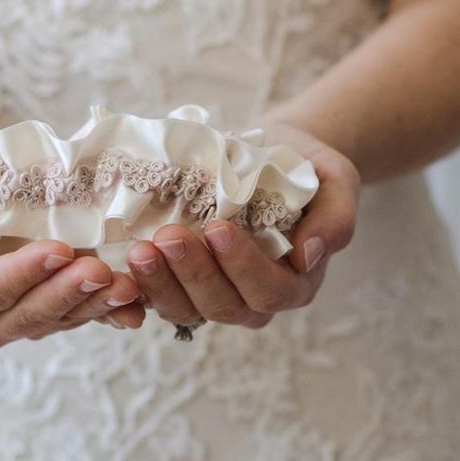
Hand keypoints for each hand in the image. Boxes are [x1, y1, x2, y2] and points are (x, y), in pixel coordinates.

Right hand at [0, 134, 145, 349]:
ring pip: (58, 319)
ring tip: (126, 284)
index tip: (57, 249)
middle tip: (101, 270)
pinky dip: (108, 313)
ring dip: (94, 305)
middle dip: (65, 294)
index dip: (21, 276)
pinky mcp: (50, 303)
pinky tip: (135, 306)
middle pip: (26, 315)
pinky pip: (79, 314)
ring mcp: (20, 312)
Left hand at [125, 123, 359, 328]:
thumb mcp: (337, 180)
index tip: (217, 228)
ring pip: (185, 308)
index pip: (269, 290)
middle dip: (193, 274)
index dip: (242, 266)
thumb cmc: (306, 166)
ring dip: (160, 283)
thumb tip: (309, 254)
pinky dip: (140, 286)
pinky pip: (160, 295)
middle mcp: (254, 297)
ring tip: (138, 250)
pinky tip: (122, 262)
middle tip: (168, 236)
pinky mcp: (182, 279)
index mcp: (294, 281)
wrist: (272, 152)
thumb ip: (336, 218)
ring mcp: (215, 291)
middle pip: (222, 305)